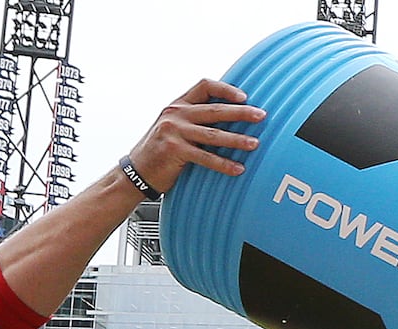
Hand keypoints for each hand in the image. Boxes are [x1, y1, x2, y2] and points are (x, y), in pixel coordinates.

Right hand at [128, 79, 266, 193]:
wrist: (136, 171)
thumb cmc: (161, 150)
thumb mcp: (174, 127)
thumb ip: (195, 120)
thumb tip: (230, 119)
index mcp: (178, 105)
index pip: (204, 86)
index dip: (226, 89)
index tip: (245, 96)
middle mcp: (176, 114)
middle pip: (214, 109)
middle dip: (241, 113)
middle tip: (261, 116)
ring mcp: (174, 131)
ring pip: (213, 134)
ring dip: (237, 140)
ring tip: (254, 144)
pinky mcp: (174, 150)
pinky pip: (205, 157)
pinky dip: (223, 164)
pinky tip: (238, 169)